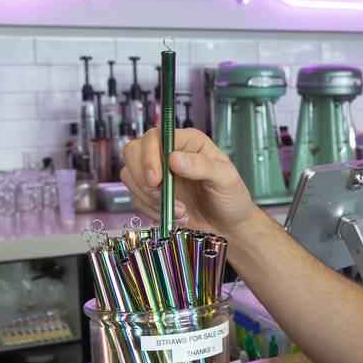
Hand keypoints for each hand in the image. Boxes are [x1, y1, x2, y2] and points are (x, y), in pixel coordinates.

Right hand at [120, 128, 257, 237]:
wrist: (228, 226)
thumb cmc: (232, 198)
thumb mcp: (225, 179)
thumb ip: (202, 166)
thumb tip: (174, 158)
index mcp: (188, 142)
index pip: (155, 137)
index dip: (149, 156)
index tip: (156, 180)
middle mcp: (169, 154)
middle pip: (134, 152)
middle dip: (143, 178)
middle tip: (162, 196)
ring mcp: (158, 174)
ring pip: (130, 176)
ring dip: (151, 198)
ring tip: (180, 210)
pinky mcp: (152, 194)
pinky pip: (136, 199)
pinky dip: (153, 211)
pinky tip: (176, 216)